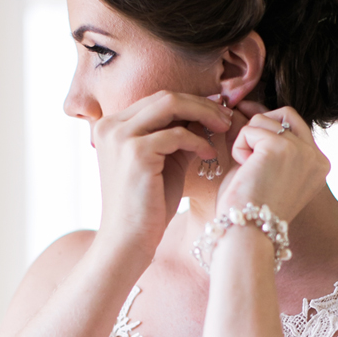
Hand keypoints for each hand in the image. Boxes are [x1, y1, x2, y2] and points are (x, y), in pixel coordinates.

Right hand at [92, 90, 231, 262]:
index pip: (157, 99)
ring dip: (203, 113)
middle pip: (165, 96)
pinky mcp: (135, 152)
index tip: (217, 111)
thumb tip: (208, 113)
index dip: (191, 101)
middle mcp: (111, 125)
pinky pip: (177, 134)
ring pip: (171, 104)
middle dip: (201, 103)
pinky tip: (208, 154)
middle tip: (226, 117)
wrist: (128, 240)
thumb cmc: (147, 205)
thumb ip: (179, 135)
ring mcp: (120, 137)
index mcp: (112, 126)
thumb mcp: (164, 161)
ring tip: (224, 127)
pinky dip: (198, 140)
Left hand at [215, 101, 330, 221]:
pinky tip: (243, 170)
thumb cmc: (250, 208)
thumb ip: (270, 143)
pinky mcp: (281, 148)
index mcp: (319, 165)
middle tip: (247, 153)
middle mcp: (316, 157)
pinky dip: (239, 148)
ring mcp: (302, 151)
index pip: (296, 126)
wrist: (247, 232)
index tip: (251, 131)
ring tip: (247, 170)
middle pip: (286, 114)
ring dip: (246, 142)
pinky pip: (250, 129)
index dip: (271, 126)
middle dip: (260, 126)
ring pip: (264, 120)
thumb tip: (252, 107)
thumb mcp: (269, 171)